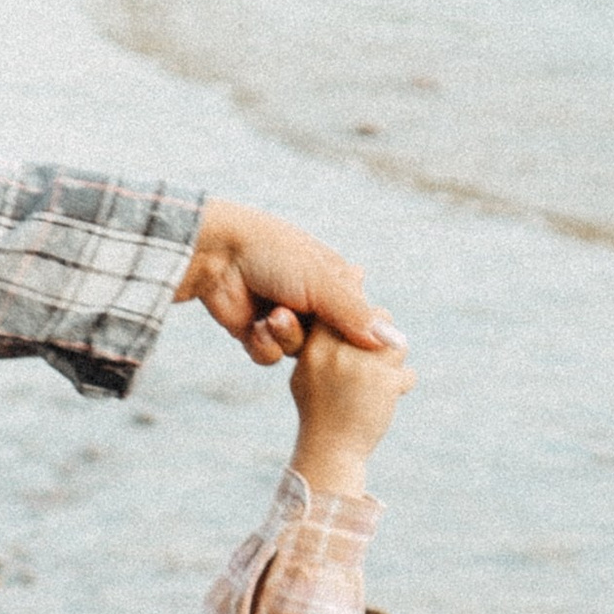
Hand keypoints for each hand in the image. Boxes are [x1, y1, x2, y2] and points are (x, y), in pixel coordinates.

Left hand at [177, 203, 404, 367]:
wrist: (216, 255)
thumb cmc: (274, 256)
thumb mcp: (323, 283)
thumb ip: (358, 316)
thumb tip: (397, 345)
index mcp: (335, 281)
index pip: (360, 320)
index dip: (357, 335)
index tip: (356, 343)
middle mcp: (311, 302)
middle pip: (330, 344)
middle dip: (317, 340)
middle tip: (307, 324)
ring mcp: (283, 319)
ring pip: (300, 354)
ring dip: (285, 338)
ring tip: (272, 317)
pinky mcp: (255, 334)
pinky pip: (270, 358)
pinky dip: (263, 345)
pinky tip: (254, 326)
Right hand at [290, 330, 413, 495]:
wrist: (331, 451)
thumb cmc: (318, 413)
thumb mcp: (306, 375)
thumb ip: (321, 346)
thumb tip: (346, 318)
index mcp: (315, 346)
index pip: (345, 309)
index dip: (358, 317)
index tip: (360, 337)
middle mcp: (337, 351)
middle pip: (377, 317)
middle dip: (383, 335)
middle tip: (377, 357)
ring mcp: (362, 364)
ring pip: (395, 341)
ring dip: (395, 360)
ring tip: (383, 380)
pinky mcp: (385, 381)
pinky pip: (406, 372)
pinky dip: (403, 384)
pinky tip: (390, 396)